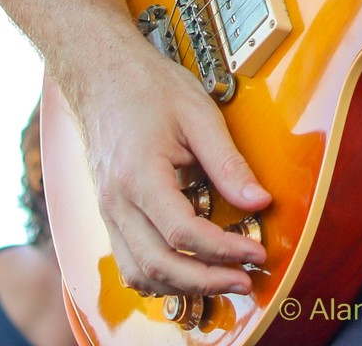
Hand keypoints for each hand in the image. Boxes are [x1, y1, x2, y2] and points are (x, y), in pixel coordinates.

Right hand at [72, 40, 269, 299]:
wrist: (103, 75)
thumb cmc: (148, 87)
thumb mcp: (198, 114)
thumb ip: (228, 162)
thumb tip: (258, 200)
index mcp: (139, 175)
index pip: (183, 232)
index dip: (223, 250)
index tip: (255, 252)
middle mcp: (117, 202)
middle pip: (159, 265)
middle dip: (207, 281)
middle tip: (245, 280)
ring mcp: (109, 211)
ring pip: (140, 273)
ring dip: (182, 286)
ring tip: (221, 280)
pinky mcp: (110, 214)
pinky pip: (129, 262)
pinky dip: (158, 277)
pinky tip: (186, 270)